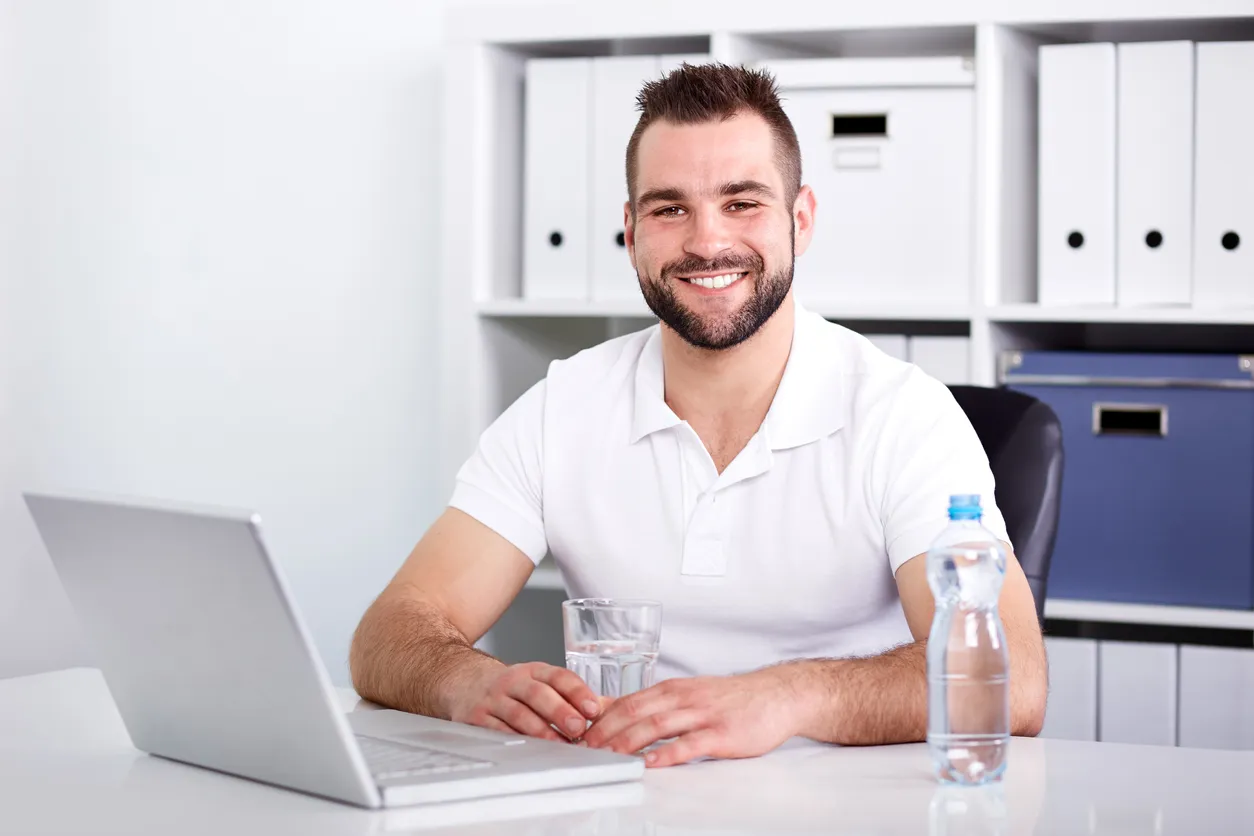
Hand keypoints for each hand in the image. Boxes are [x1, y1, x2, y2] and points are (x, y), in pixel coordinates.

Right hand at [450, 661, 603, 741]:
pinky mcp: (477, 718)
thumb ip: (572, 697)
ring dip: (539, 730)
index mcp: (535, 671)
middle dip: (560, 711)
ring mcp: (494, 699)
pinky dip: (513, 741)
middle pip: (539, 693)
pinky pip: (496, 730)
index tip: (594, 708)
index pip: (559, 676)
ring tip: (558, 744)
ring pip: (518, 713)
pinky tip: (527, 751)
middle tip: (578, 728)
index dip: (578, 692)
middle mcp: (514, 681)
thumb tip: (613, 711)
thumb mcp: (540, 683)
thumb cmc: (511, 687)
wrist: (462, 680)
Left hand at [581, 667, 804, 766]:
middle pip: (635, 711)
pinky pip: (689, 743)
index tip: (578, 734)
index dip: (599, 718)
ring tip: (608, 756)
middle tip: (583, 749)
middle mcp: (683, 697)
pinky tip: (651, 763)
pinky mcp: (721, 733)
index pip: (627, 701)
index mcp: (672, 689)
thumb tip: (613, 710)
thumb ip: (654, 704)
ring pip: (657, 724)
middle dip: (605, 730)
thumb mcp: (688, 694)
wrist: (776, 695)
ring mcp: (702, 714)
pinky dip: (667, 754)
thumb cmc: (730, 699)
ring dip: (628, 741)